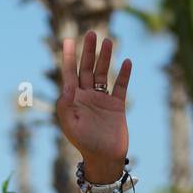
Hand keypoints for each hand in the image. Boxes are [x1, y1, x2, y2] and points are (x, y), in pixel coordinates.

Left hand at [58, 31, 131, 179]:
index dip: (68, 57)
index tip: (67, 40)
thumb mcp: (70, 125)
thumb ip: (66, 105)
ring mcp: (103, 100)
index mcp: (73, 100)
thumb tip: (67, 85)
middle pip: (88, 69)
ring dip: (106, 58)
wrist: (104, 159)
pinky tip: (126, 62)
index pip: (69, 73)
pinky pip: (121, 87)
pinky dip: (124, 75)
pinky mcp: (117, 106)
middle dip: (89, 51)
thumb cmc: (84, 144)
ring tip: (108, 41)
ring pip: (104, 74)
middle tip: (91, 33)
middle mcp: (87, 96)